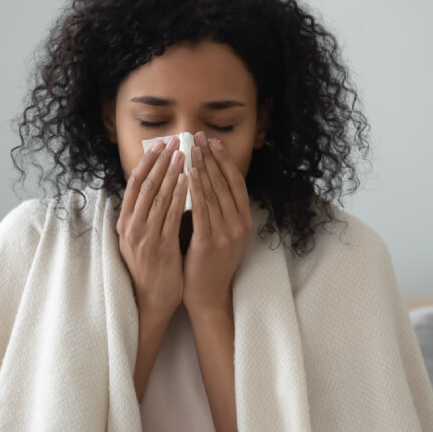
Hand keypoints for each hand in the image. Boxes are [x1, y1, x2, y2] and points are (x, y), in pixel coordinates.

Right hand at [117, 135, 187, 319]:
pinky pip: (170, 214)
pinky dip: (179, 194)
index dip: (147, 162)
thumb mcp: (138, 239)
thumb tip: (154, 189)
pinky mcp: (160, 246)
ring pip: (158, 196)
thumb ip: (143, 216)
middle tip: (175, 141)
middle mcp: (131, 226)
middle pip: (145, 184)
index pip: (134, 184)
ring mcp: (144, 236)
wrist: (150, 300)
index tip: (159, 145)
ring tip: (184, 154)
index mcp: (124, 222)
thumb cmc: (149, 269)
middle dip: (161, 161)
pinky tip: (188, 180)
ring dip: (171, 172)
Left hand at [182, 130, 253, 313]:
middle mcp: (239, 225)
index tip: (212, 142)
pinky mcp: (210, 243)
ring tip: (191, 149)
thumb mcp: (220, 232)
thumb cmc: (208, 262)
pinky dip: (195, 190)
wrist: (208, 294)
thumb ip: (216, 209)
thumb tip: (202, 177)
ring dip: (202, 167)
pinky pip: (202, 210)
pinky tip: (188, 174)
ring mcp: (227, 234)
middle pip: (225, 183)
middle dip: (210, 158)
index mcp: (244, 221)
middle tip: (198, 137)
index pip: (236, 182)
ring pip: (214, 193)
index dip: (224, 160)